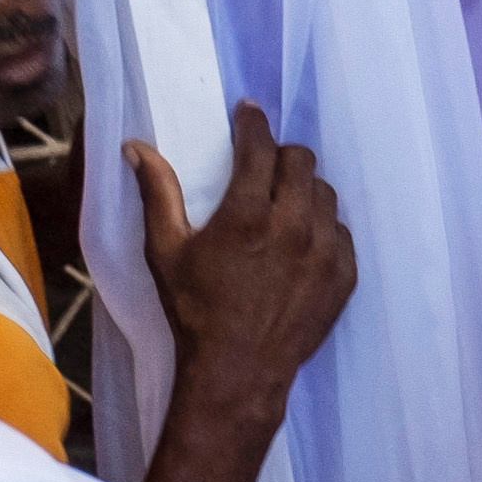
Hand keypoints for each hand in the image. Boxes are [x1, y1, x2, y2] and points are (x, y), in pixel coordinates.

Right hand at [134, 107, 354, 425]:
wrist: (239, 369)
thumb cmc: (195, 310)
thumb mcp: (165, 251)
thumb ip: (157, 194)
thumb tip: (136, 146)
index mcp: (248, 214)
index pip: (260, 148)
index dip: (253, 124)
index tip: (249, 112)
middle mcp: (294, 226)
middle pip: (302, 163)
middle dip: (281, 155)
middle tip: (265, 163)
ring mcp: (326, 251)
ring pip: (326, 195)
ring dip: (304, 190)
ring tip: (283, 201)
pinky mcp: (345, 275)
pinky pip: (342, 231)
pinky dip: (323, 226)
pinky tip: (302, 237)